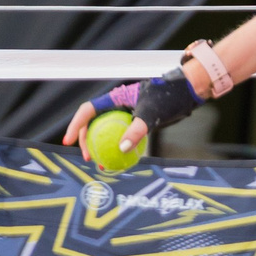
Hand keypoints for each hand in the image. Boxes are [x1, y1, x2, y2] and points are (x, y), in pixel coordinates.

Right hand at [63, 71, 201, 161]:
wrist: (188, 92)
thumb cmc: (169, 96)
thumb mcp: (152, 113)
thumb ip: (137, 130)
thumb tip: (121, 149)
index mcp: (115, 98)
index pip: (88, 110)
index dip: (75, 126)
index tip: (67, 141)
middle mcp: (117, 105)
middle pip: (93, 123)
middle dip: (85, 140)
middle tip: (88, 157)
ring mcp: (126, 114)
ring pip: (106, 131)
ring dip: (101, 147)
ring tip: (101, 163)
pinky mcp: (136, 122)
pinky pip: (122, 137)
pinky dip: (119, 149)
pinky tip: (119, 162)